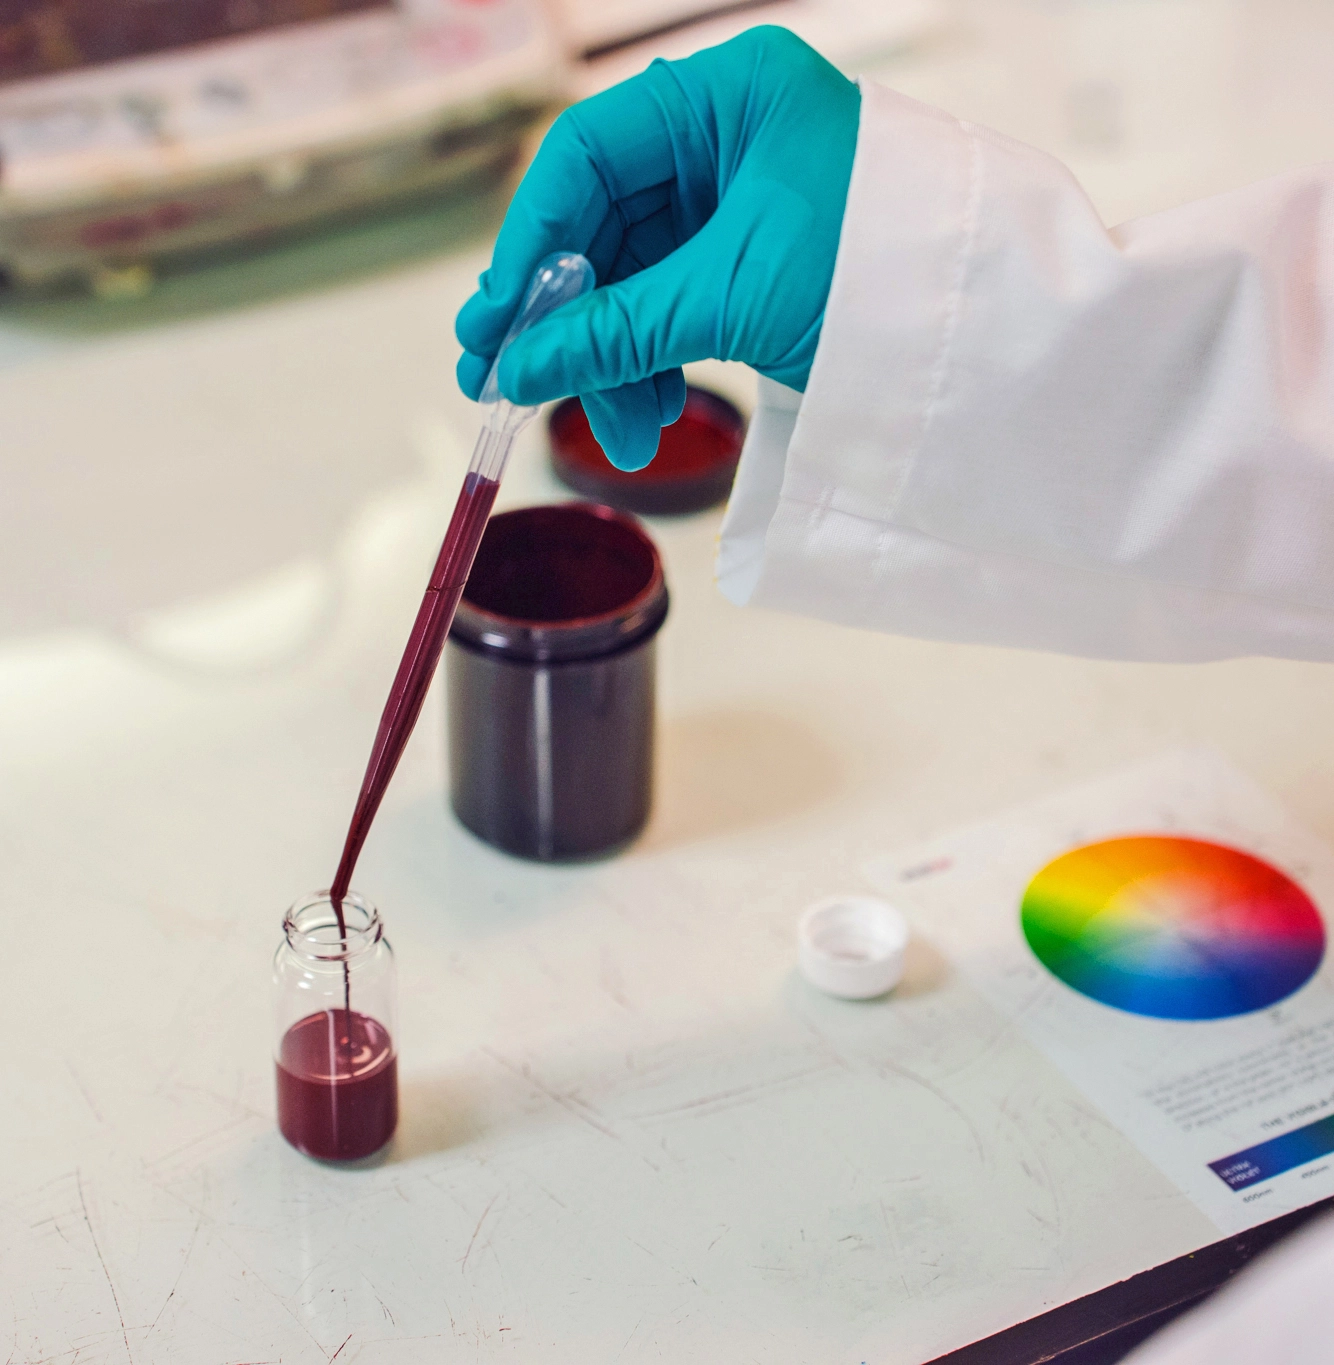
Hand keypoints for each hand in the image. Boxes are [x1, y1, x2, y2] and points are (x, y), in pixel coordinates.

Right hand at [455, 26, 860, 469]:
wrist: (981, 345)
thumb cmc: (879, 281)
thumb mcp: (733, 296)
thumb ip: (616, 328)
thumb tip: (518, 367)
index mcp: (727, 97)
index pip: (587, 155)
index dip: (533, 242)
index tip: (497, 319)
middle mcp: (726, 139)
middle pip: (605, 227)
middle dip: (567, 319)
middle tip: (509, 385)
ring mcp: (738, 204)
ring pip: (635, 280)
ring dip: (612, 358)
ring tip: (617, 430)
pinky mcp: (752, 265)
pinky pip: (674, 308)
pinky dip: (654, 362)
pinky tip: (647, 413)